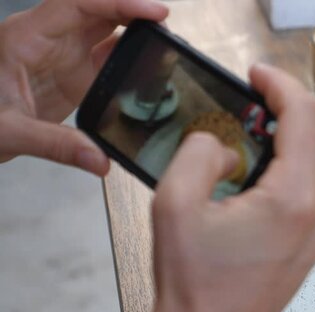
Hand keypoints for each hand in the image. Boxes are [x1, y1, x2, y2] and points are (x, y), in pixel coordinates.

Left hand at [0, 0, 167, 174]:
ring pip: (106, 31)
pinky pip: (107, 59)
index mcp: (27, 37)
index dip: (119, 3)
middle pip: (98, 11)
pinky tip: (148, 70)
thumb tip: (100, 159)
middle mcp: (49, 40)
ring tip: (165, 46)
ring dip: (135, 34)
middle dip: (133, 12)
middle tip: (165, 26)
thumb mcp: (8, 132)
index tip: (153, 12)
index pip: (78, 4)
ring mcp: (63, 57)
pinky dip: (130, 62)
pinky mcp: (73, 77)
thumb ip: (55, 145)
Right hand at [126, 64, 314, 311]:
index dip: (279, 84)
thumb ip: (199, 151)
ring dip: (276, 147)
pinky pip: (308, 186)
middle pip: (308, 138)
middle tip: (237, 114)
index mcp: (294, 199)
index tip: (256, 74)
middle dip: (273, 118)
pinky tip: (252, 183)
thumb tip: (225, 143)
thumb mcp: (174, 204)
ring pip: (308, 162)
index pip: (304, 115)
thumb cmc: (193, 283)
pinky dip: (283, 171)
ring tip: (239, 153)